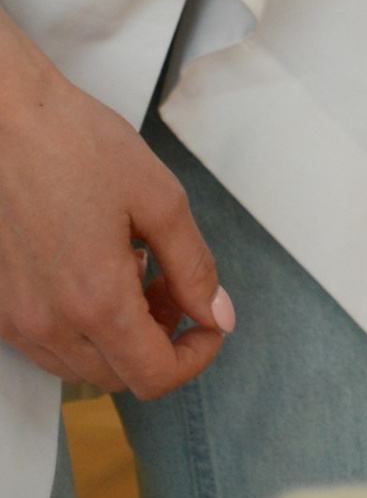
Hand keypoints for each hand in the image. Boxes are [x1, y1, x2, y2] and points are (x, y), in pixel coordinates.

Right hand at [0, 14, 232, 396]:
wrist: (3, 120)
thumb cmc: (73, 144)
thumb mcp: (159, 198)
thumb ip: (194, 265)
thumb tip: (215, 313)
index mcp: (94, 299)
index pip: (154, 377)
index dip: (195, 357)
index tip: (209, 323)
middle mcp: (48, 323)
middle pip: (120, 377)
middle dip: (161, 342)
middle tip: (173, 284)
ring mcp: (16, 320)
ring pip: (83, 366)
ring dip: (121, 337)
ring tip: (135, 270)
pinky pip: (50, 345)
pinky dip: (84, 327)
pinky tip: (94, 270)